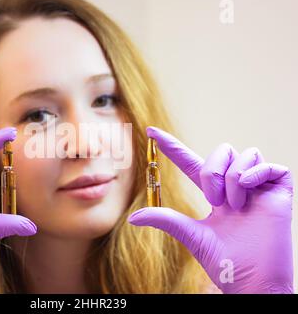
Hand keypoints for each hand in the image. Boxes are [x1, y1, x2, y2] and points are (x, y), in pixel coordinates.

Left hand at [128, 126, 293, 293]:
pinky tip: (247, 193)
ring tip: (234, 205)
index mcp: (215, 195)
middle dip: (211, 170)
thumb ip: (165, 219)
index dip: (172, 147)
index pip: (191, 163)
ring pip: (243, 154)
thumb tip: (132, 217)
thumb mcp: (191, 235)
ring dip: (231, 177)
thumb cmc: (225, 262)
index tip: (152, 131)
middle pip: (221, 151)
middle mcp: (235, 187)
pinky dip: (255, 173)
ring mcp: (258, 188)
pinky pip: (270, 165)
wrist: (253, 282)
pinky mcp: (279, 193)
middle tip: (214, 200)